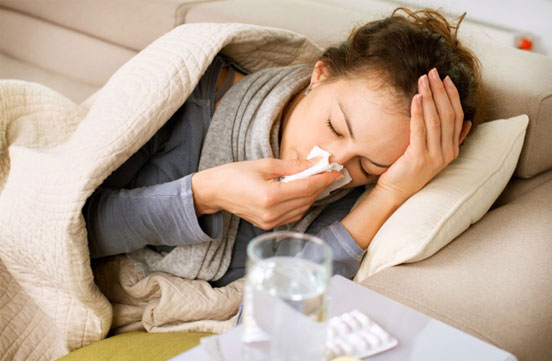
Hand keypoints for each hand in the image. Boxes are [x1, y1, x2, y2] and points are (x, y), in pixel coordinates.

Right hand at [191, 158, 342, 229]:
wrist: (215, 192)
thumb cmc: (235, 174)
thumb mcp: (265, 165)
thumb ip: (293, 166)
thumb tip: (315, 164)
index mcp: (270, 196)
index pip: (307, 188)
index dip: (324, 179)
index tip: (335, 171)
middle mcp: (272, 213)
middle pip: (307, 199)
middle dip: (320, 186)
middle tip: (329, 173)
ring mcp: (270, 222)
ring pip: (302, 209)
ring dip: (312, 195)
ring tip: (317, 180)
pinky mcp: (268, 225)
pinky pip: (293, 215)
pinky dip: (302, 203)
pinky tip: (302, 192)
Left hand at [375, 68, 471, 202]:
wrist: (396, 192)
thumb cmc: (410, 170)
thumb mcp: (434, 153)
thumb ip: (451, 139)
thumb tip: (467, 123)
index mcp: (452, 149)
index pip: (457, 116)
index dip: (452, 96)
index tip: (445, 78)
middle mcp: (447, 152)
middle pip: (448, 114)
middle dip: (440, 91)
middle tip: (432, 72)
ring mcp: (434, 156)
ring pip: (436, 120)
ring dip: (429, 97)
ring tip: (423, 80)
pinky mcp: (419, 158)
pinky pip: (420, 130)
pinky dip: (418, 112)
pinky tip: (415, 98)